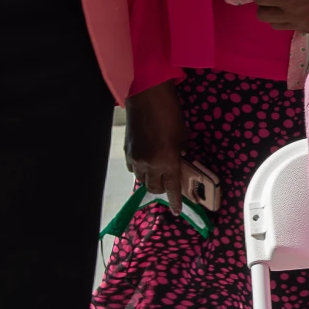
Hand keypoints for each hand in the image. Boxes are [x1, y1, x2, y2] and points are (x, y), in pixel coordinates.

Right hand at [125, 80, 187, 210]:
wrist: (147, 97)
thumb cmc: (171, 114)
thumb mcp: (182, 136)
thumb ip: (181, 154)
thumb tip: (179, 164)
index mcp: (167, 161)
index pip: (172, 188)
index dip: (175, 201)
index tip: (176, 212)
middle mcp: (149, 165)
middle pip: (154, 188)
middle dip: (163, 188)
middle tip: (170, 182)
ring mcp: (135, 159)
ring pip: (142, 180)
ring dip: (151, 179)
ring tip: (158, 170)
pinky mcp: (126, 152)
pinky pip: (133, 169)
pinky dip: (140, 170)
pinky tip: (146, 161)